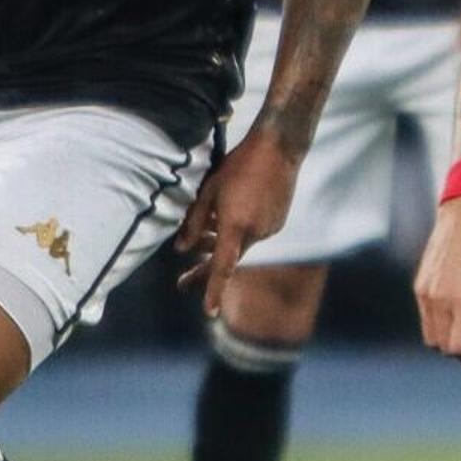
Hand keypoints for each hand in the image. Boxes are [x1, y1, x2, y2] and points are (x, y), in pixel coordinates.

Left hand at [173, 135, 298, 312]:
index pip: (223, 266)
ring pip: (240, 245)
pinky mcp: (278, 222)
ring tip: (203, 237)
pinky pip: (253, 234)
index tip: (209, 311)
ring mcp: (269, 229)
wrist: (279, 148)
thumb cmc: (239, 166)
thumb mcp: (209, 192)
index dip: (213, 289)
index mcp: (236, 226)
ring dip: (220, 244)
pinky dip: (238, 232)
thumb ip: (194, 223)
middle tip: (182, 282)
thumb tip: (181, 248)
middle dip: (205, 269)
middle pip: (228, 259)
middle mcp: (256, 233)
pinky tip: (230, 215)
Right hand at [413, 194, 460, 366]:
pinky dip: (439, 323)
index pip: (458, 348)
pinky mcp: (419, 286)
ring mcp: (426, 293)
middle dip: (460, 350)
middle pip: (442, 347)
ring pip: (430, 336)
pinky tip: (456, 308)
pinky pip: (426, 318)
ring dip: (447, 339)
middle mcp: (440, 299)